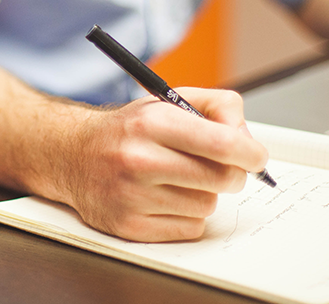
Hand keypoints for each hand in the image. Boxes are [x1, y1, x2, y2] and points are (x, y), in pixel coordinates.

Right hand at [60, 87, 268, 242]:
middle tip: (219, 166)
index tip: (255, 157)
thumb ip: (217, 106)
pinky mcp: (129, 226)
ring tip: (178, 179)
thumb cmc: (129, 130)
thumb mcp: (168, 101)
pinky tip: (165, 198)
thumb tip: (247, 138)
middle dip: (231, 173)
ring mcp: (132, 196)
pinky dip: (186, 216)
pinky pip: (190, 228)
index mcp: (151, 123)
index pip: (222, 143)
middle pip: (222, 179)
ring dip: (203, 194)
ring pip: (207, 205)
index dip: (250, 153)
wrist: (73, 154)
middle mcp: (139, 159)